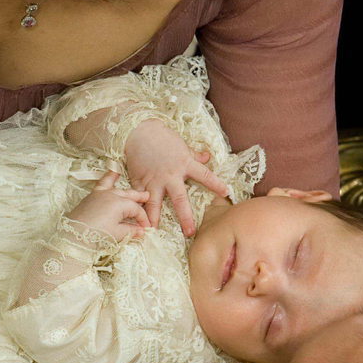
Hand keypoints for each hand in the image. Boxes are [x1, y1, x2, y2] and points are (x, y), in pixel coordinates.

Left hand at [67, 169, 150, 242]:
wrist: (73, 235)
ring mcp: (100, 194)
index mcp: (120, 203)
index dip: (143, 219)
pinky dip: (109, 177)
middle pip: (129, 196)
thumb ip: (131, 230)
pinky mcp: (91, 197)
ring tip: (132, 183)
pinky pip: (102, 183)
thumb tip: (141, 231)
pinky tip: (113, 172)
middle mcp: (111, 195)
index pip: (136, 210)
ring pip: (117, 188)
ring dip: (126, 188)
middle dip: (139, 197)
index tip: (146, 228)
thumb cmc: (97, 235)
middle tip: (147, 197)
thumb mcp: (117, 234)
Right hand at [124, 119, 230, 235]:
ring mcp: (154, 180)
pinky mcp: (139, 181)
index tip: (226, 193)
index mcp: (184, 164)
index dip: (216, 184)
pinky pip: (139, 197)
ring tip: (153, 232)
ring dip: (154, 218)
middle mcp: (170, 175)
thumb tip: (208, 157)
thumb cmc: (161, 136)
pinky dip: (137, 208)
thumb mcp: (181, 144)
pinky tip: (136, 219)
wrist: (137, 131)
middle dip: (185, 216)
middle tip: (190, 232)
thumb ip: (194, 155)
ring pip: (155, 203)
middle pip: (179, 199)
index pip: (204, 176)